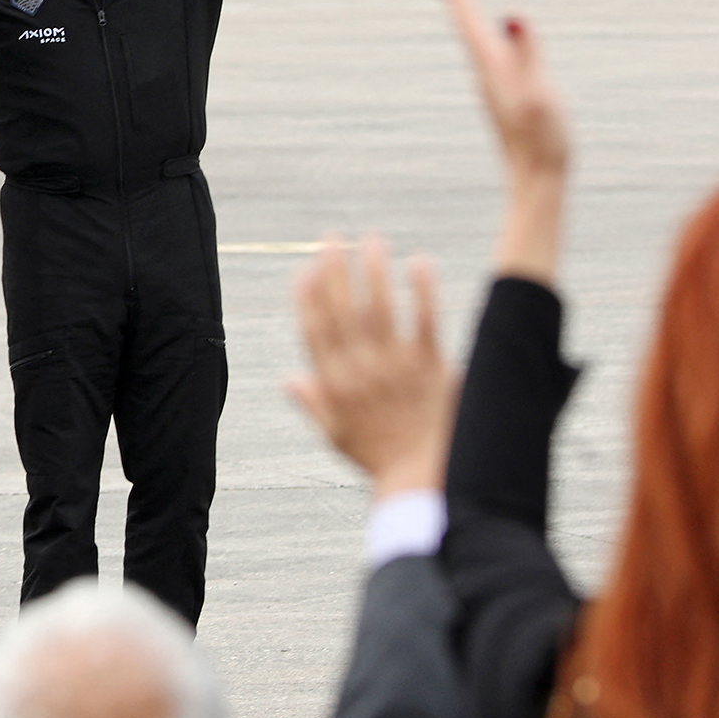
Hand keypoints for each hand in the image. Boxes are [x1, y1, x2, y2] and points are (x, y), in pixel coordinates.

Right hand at [290, 237, 450, 497]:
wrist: (424, 478)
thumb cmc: (378, 457)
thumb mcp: (335, 435)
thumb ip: (311, 403)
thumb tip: (287, 380)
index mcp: (335, 385)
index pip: (315, 331)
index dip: (308, 296)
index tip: (305, 268)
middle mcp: (361, 372)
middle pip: (344, 312)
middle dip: (335, 272)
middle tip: (332, 239)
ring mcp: (396, 368)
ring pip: (381, 310)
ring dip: (374, 273)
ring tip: (371, 241)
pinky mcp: (431, 368)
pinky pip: (425, 322)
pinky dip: (421, 291)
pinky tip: (418, 262)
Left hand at [427, 0, 567, 282]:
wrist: (537, 182)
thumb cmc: (542, 140)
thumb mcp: (540, 93)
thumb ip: (527, 53)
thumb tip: (513, 17)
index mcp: (490, 64)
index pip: (466, 15)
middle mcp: (486, 70)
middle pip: (464, 20)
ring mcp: (494, 82)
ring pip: (473, 36)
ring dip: (462, 7)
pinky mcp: (505, 91)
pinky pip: (488, 50)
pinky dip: (480, 31)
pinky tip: (483, 32)